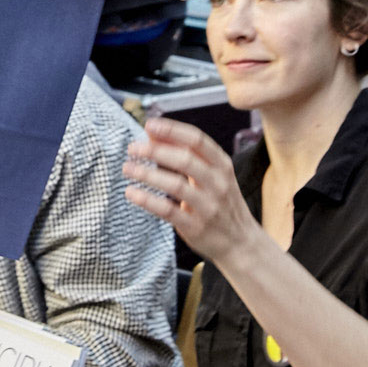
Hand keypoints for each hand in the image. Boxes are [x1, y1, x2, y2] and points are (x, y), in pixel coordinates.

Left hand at [122, 117, 263, 262]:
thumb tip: (152, 133)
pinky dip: (147, 200)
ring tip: (127, 168)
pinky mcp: (195, 227)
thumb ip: (185, 153)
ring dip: (147, 174)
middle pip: (185, 159)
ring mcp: (208, 206)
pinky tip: (131, 192)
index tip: (149, 124)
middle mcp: (218, 183)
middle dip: (155, 151)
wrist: (240, 242)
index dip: (172, 130)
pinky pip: (168, 210)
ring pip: (175, 185)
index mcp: (222, 165)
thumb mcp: (211, 174)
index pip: (197, 140)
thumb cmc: (220, 201)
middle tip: (133, 148)